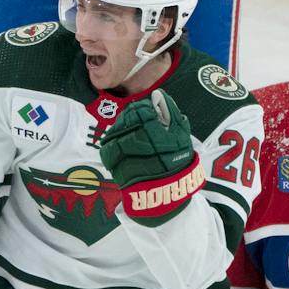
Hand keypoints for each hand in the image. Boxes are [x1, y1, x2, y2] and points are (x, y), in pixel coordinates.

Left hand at [100, 91, 203, 224]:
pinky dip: (113, 146)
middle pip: (126, 119)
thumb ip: (171, 112)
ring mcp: (121, 150)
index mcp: (151, 127)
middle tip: (140, 128)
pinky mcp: (113, 162)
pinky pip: (108, 147)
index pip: (140, 109)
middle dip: (132, 121)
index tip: (149, 116)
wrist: (165, 193)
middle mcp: (134, 136)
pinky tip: (121, 149)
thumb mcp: (181, 135)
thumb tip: (158, 95)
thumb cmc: (176, 163)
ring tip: (131, 139)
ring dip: (122, 132)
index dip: (144, 111)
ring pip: (116, 131)